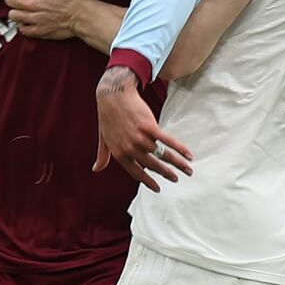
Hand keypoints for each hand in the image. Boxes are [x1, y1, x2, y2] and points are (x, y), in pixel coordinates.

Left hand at [6, 0, 88, 39]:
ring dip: (17, 11)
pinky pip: (21, 29)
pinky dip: (23, 25)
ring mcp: (32, 18)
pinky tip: (29, 21)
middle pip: (9, 0)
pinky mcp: (37, 30)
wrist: (82, 14)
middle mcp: (30, 3)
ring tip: (24, 10)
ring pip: (12, 15)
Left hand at [92, 66, 192, 191]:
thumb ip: (102, 155)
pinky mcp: (150, 126)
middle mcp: (131, 148)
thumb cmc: (108, 116)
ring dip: (178, 163)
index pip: (137, 173)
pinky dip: (180, 148)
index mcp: (120, 153)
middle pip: (153, 166)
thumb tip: (96, 169)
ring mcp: (141, 138)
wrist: (113, 95)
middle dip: (167, 174)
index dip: (148, 182)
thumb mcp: (102, 138)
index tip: (158, 189)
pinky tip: (188, 154)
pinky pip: (168, 141)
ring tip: (188, 170)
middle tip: (177, 179)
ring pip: (163, 155)